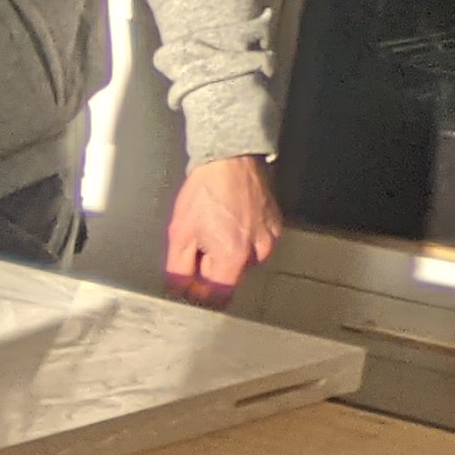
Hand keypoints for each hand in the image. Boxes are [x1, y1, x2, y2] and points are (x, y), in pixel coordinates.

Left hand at [165, 157, 281, 308]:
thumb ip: (179, 270)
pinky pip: (257, 242)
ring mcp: (270, 238)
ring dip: (229, 250)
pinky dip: (243, 236)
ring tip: (217, 224)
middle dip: (213, 265)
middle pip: (230, 276)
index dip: (201, 289)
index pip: (217, 295)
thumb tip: (181, 292)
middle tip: (202, 238)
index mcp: (233, 258)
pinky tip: (232, 217)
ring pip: (244, 259)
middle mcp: (257, 252)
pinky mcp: (275, 225)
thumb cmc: (205, 191)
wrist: (229, 159)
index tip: (192, 280)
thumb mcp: (180, 234)